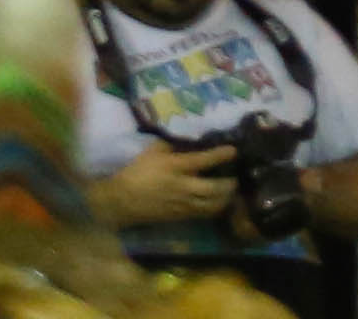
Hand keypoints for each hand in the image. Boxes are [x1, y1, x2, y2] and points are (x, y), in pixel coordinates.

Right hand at [103, 144, 242, 226]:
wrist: (121, 201)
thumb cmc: (136, 172)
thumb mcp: (153, 151)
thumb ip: (173, 145)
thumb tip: (191, 140)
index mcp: (175, 167)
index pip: (204, 160)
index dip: (221, 155)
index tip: (233, 150)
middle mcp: (183, 187)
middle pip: (215, 189)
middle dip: (230, 184)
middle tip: (236, 176)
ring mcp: (182, 204)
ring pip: (212, 205)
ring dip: (225, 198)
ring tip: (230, 191)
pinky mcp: (180, 216)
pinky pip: (203, 214)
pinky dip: (214, 208)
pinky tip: (217, 202)